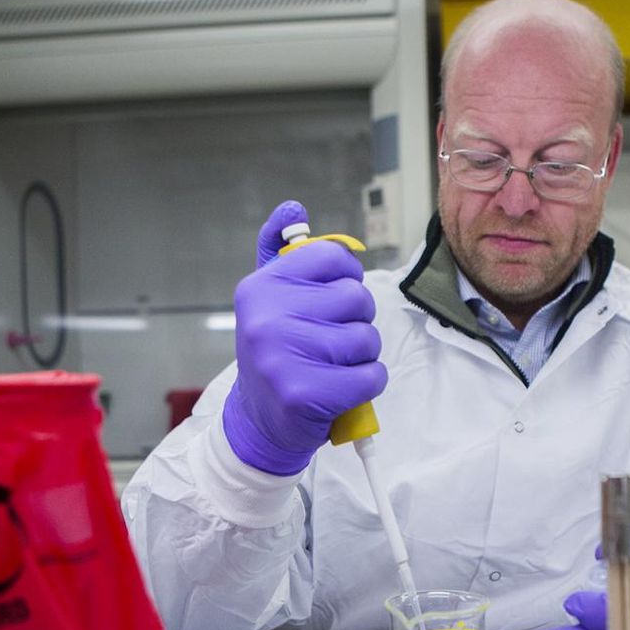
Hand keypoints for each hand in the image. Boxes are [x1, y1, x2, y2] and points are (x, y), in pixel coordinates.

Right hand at [221, 201, 386, 474]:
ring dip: (362, 356)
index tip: (332, 300)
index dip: (347, 278)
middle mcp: (267, 317)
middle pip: (356, 298)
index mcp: (261, 287)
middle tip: (331, 342)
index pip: (334, 257)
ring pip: (366, 339)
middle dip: (357, 321)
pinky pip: (371, 376)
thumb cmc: (276, 353)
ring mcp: (282, 357)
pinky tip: (341, 390)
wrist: (259, 422)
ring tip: (333, 367)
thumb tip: (292, 207)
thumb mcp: (269, 299)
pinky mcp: (305, 394)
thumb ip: (282, 252)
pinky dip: (367, 384)